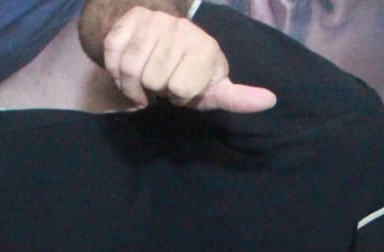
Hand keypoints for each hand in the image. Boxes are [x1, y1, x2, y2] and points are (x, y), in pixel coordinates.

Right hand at [101, 9, 275, 112]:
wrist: (165, 40)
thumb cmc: (192, 74)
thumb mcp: (214, 89)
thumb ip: (238, 98)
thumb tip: (270, 101)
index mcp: (206, 47)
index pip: (181, 88)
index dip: (179, 96)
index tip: (184, 90)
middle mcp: (182, 28)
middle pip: (154, 79)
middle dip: (155, 90)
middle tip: (162, 84)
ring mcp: (155, 20)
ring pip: (129, 66)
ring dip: (131, 84)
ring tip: (144, 82)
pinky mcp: (132, 17)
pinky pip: (112, 51)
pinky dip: (113, 70)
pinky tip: (125, 72)